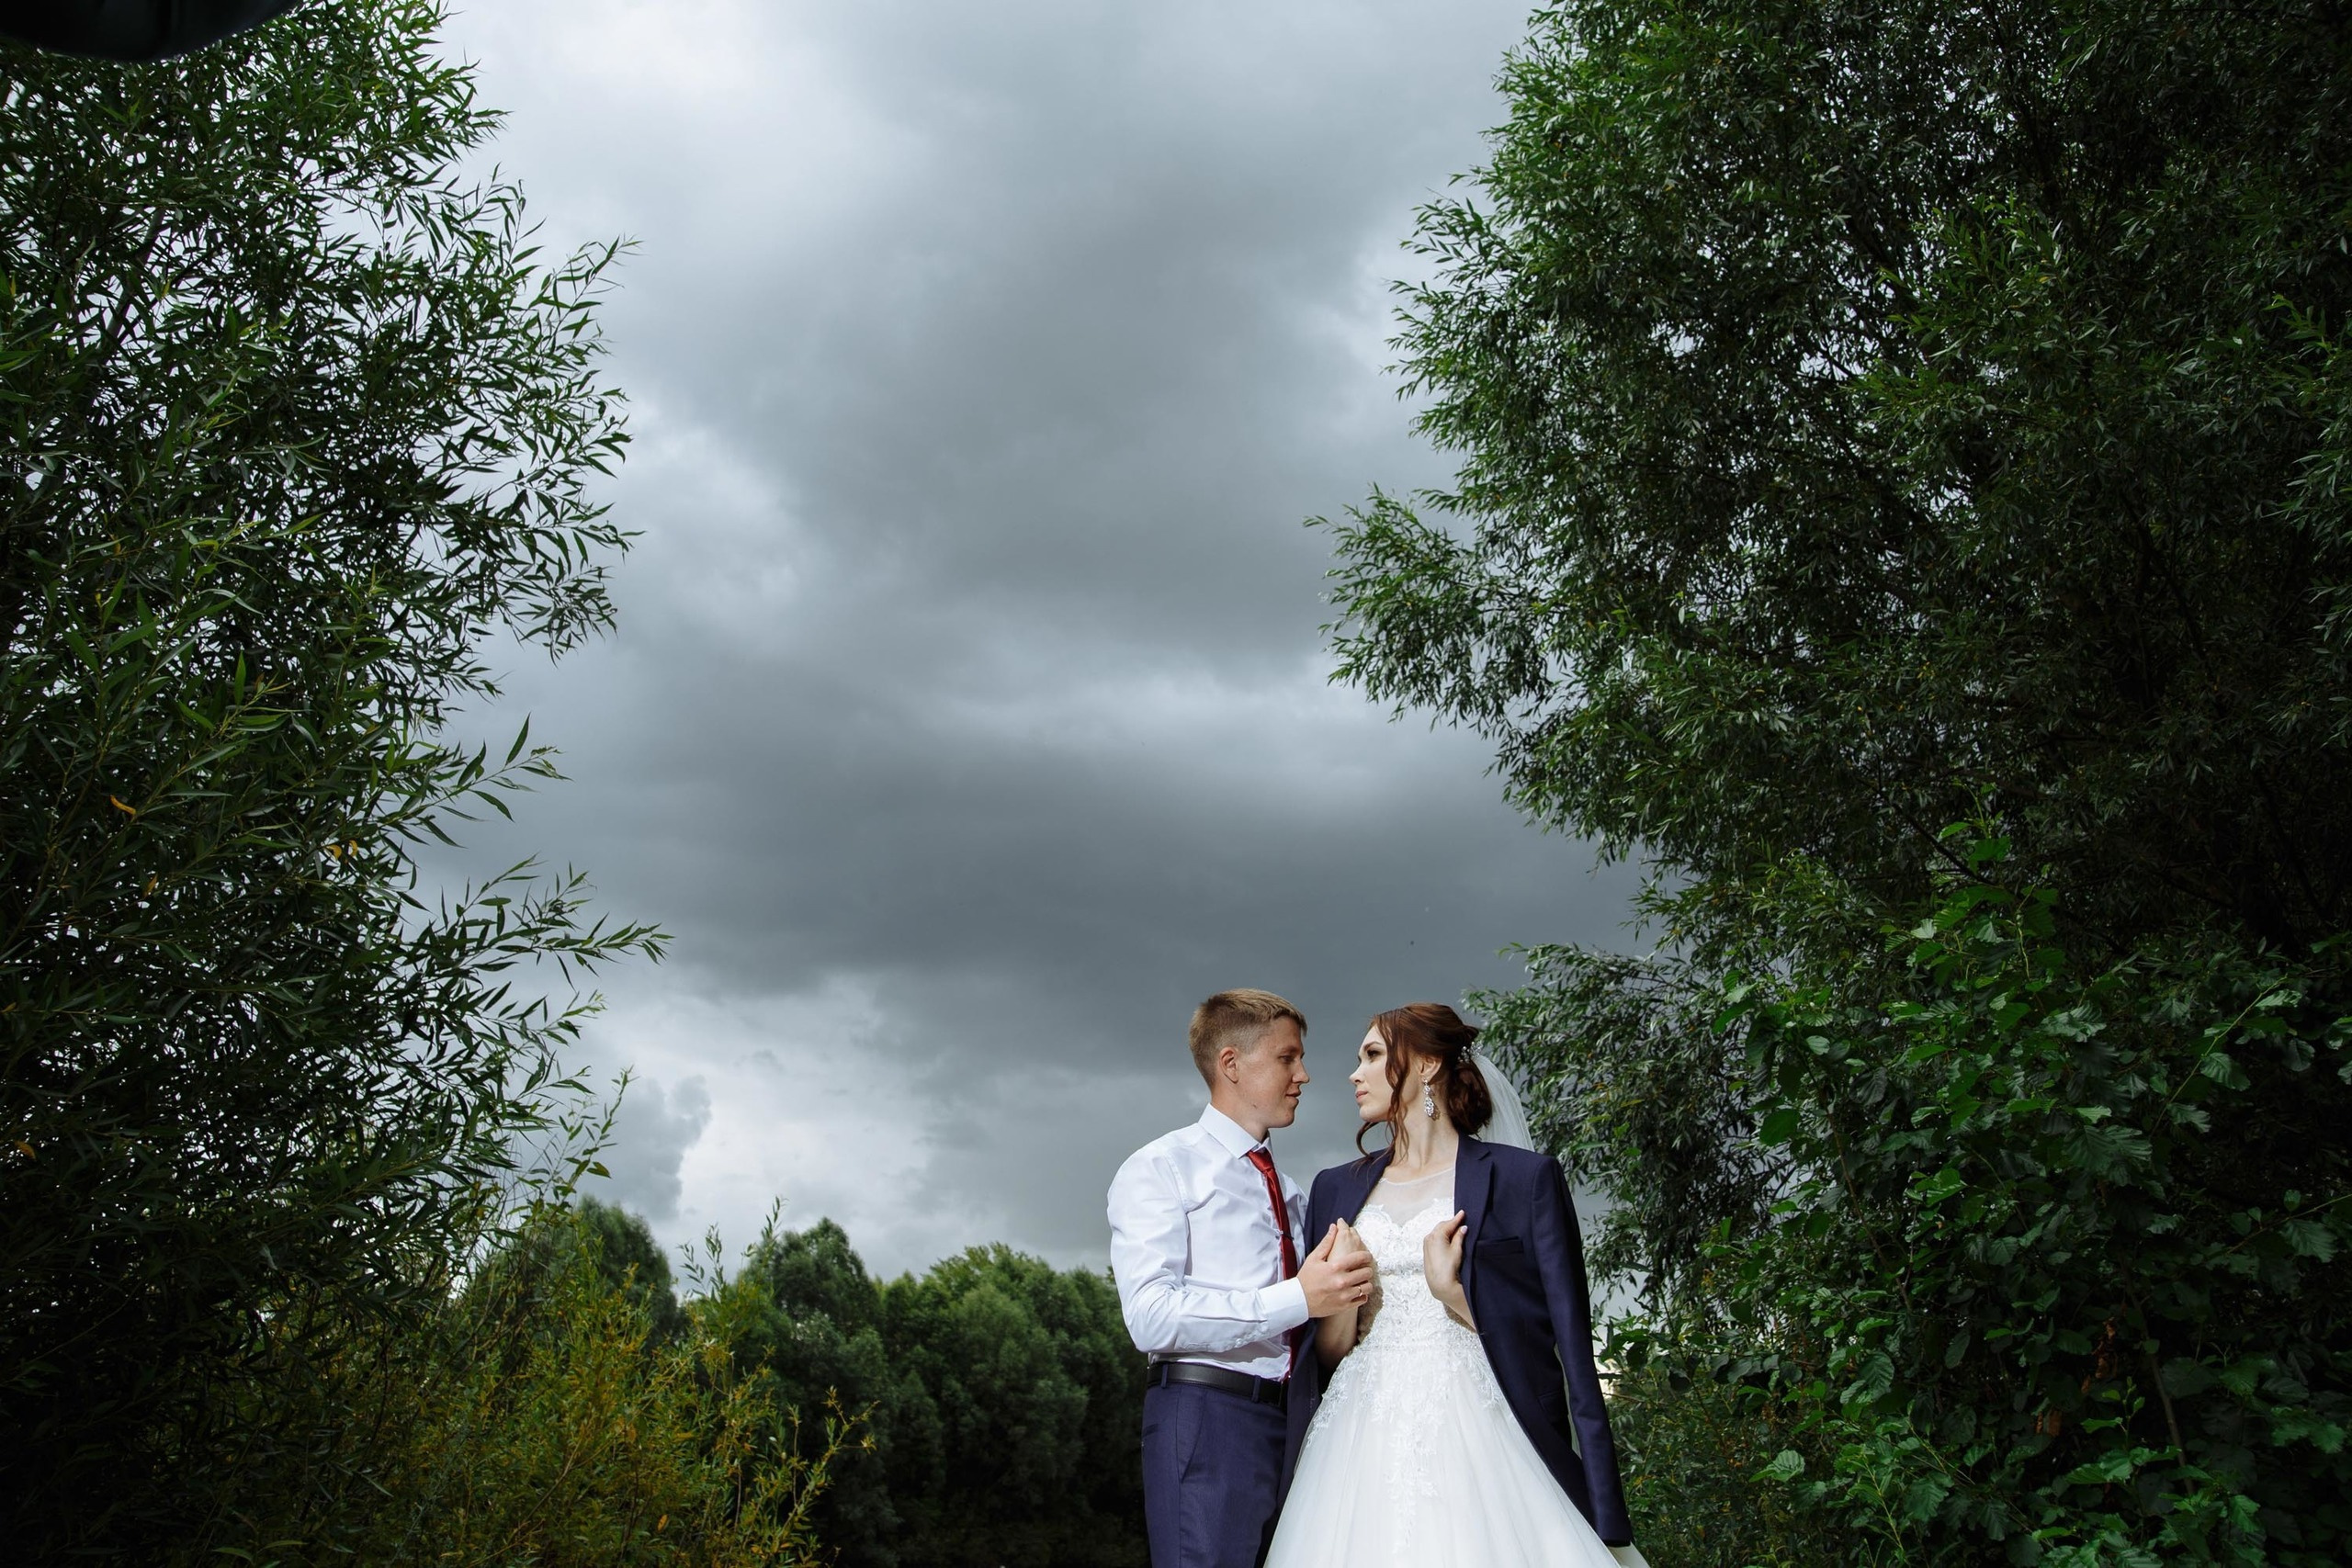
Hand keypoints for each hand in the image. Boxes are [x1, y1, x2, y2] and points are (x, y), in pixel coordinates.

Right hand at [1299, 1221, 1374, 1316]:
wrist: (1299, 1301)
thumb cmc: (1306, 1278)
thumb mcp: (1314, 1258)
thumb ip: (1327, 1242)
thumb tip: (1335, 1226)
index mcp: (1335, 1267)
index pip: (1360, 1258)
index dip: (1367, 1256)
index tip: (1367, 1257)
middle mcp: (1342, 1281)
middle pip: (1367, 1272)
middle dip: (1367, 1269)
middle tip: (1364, 1269)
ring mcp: (1344, 1295)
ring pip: (1367, 1287)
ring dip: (1366, 1282)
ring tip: (1361, 1281)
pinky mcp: (1345, 1306)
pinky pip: (1363, 1299)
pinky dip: (1362, 1295)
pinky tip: (1356, 1291)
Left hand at [1422, 1210, 1473, 1327]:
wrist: (1439, 1283)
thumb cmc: (1449, 1267)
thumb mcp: (1457, 1250)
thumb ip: (1459, 1237)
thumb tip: (1463, 1228)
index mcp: (1437, 1235)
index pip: (1449, 1224)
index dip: (1457, 1218)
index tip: (1463, 1213)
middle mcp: (1429, 1237)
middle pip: (1442, 1227)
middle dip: (1451, 1224)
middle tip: (1461, 1222)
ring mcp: (1426, 1244)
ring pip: (1438, 1232)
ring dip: (1446, 1230)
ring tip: (1456, 1230)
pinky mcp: (1426, 1251)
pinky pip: (1435, 1239)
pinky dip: (1442, 1236)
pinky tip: (1448, 1239)